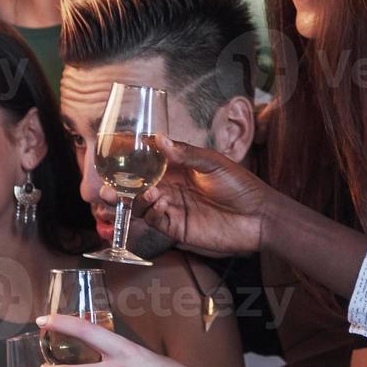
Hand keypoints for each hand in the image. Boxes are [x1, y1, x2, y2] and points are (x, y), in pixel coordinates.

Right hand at [107, 136, 274, 256]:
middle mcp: (171, 187)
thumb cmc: (240, 185)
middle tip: (107, 183)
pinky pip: (154, 219)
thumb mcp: (214, 163)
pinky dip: (149, 211)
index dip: (132, 159)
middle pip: (138, 185)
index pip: (149, 162)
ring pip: (141, 203)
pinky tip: (156, 202)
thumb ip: (185, 153)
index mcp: (178, 168)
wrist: (259, 218)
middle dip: (121, 184)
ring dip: (133, 198)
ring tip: (134, 192)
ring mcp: (172, 207)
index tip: (114, 152)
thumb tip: (158, 139)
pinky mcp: (176, 227)